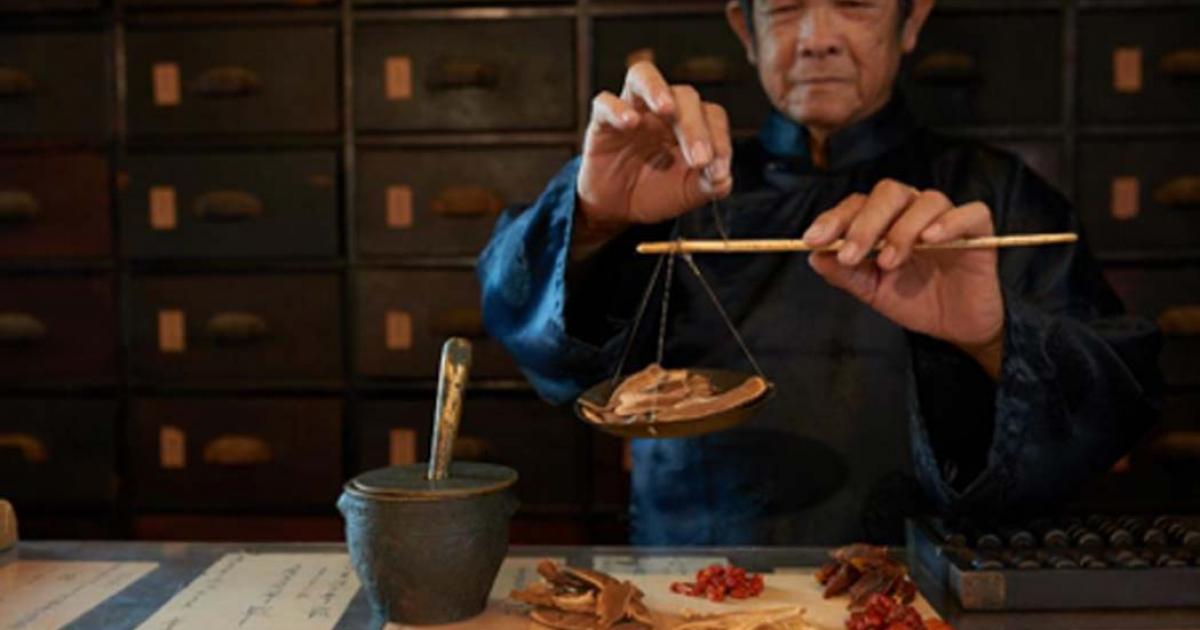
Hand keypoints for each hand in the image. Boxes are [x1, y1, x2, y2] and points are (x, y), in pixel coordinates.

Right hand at [574, 61, 732, 249]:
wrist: (618, 208)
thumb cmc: (656, 191)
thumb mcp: (687, 193)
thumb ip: (709, 185)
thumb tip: (724, 180)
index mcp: (691, 122)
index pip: (712, 115)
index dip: (720, 140)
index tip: (718, 173)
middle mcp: (664, 109)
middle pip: (684, 95)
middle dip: (695, 128)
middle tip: (699, 160)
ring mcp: (632, 109)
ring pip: (643, 75)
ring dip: (656, 88)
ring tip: (666, 109)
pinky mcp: (602, 122)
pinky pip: (605, 102)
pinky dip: (616, 108)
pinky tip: (629, 123)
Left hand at [804, 179, 1005, 378]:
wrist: (955, 326)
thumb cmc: (914, 300)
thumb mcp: (871, 290)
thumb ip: (844, 273)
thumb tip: (814, 256)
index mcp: (885, 220)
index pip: (857, 204)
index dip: (834, 218)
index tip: (813, 240)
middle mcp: (914, 211)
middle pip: (889, 193)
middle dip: (864, 223)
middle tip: (851, 255)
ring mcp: (947, 218)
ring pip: (925, 201)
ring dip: (902, 230)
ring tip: (889, 262)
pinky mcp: (979, 231)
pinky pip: (971, 213)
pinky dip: (950, 222)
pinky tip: (930, 240)